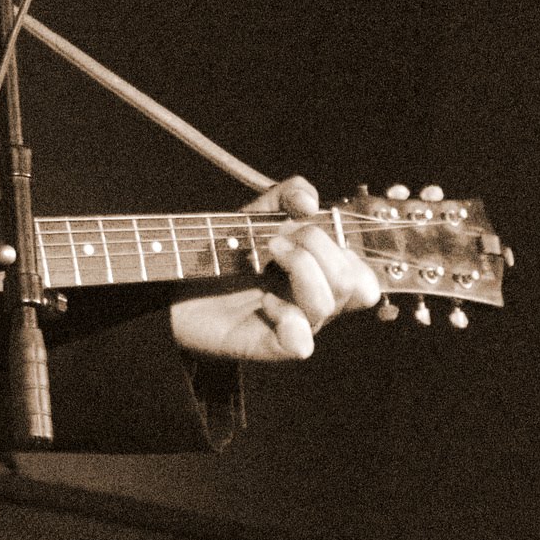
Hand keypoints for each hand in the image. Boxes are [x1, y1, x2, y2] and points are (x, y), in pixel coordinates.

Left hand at [169, 176, 380, 360]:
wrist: (177, 279)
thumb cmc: (224, 252)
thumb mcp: (257, 213)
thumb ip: (287, 195)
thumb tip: (310, 202)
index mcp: (320, 276)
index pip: (363, 272)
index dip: (340, 245)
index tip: (299, 227)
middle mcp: (313, 303)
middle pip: (356, 285)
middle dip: (319, 249)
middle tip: (276, 240)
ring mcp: (294, 326)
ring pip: (327, 306)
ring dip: (299, 269)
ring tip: (264, 257)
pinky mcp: (267, 345)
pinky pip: (299, 343)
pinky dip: (287, 318)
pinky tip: (265, 303)